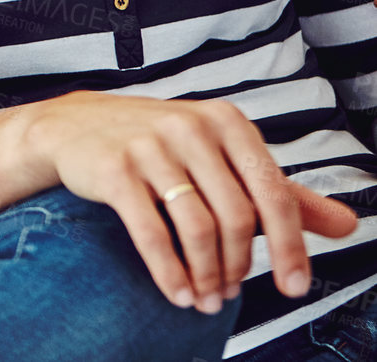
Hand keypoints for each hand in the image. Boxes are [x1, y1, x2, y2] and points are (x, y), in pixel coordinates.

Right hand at [19, 91, 358, 313]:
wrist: (72, 126)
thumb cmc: (156, 143)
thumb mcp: (221, 154)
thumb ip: (282, 191)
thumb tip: (347, 223)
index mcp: (226, 122)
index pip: (274, 193)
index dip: (290, 247)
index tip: (293, 285)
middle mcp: (191, 128)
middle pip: (236, 217)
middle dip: (238, 268)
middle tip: (230, 294)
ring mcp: (149, 146)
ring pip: (197, 228)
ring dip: (206, 276)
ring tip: (204, 297)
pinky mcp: (114, 168)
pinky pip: (151, 232)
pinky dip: (169, 271)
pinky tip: (176, 291)